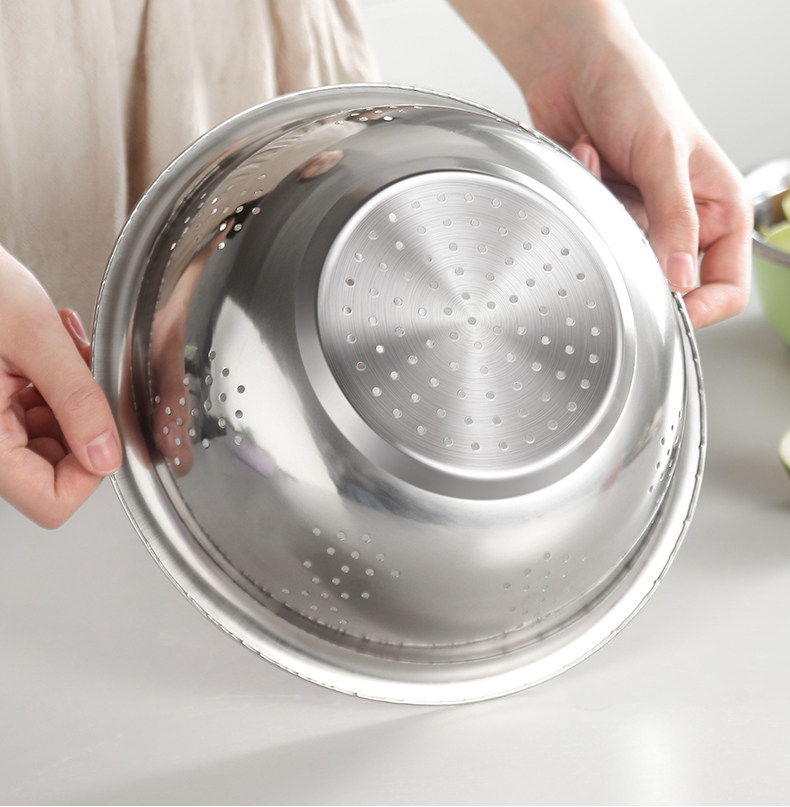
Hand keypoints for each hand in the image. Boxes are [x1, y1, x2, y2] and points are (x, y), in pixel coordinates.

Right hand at [0, 247, 121, 526]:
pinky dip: (55, 383)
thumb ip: (76, 400)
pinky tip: (53, 347)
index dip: (89, 472)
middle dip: (82, 421)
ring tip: (62, 348)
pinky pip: (38, 412)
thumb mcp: (33, 336)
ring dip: (71, 396)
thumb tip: (106, 455)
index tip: (105, 429)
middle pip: (54, 470)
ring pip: (52, 438)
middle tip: (80, 372)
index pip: (51, 502)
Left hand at [449, 0, 752, 327]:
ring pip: (624, 260)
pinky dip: (586, 198)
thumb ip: (674, 221)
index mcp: (718, 207)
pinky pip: (593, 235)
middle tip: (624, 225)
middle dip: (639, 255)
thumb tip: (679, 280)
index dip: (703, 307)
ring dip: (607, 216)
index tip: (670, 312)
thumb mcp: (663, 154)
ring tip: (605, 166)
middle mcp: (682, 220)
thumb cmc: (632, 90)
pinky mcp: (605, 216)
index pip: (726, 284)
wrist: (575, 67)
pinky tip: (587, 157)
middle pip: (668, 282)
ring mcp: (640, 220)